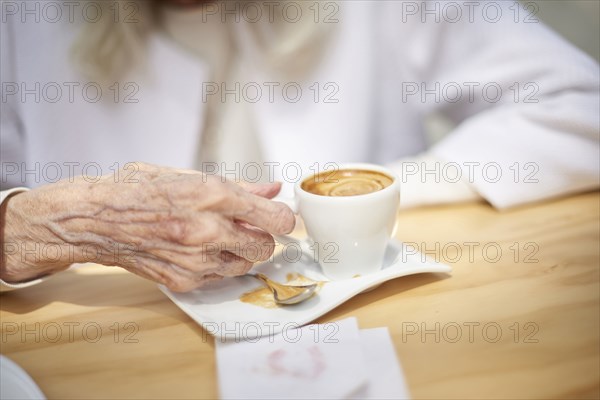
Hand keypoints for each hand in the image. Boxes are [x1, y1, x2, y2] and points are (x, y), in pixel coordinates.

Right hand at [0, 163, 294, 290]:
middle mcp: (207, 230)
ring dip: (243, 252)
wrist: (94, 220)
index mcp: (211, 194)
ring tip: (221, 236)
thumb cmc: (136, 190)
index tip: (280, 216)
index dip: (284, 217)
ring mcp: (195, 260)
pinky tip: (200, 250)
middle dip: (264, 237)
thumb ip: (237, 185)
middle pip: (266, 246)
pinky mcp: (184, 280)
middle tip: (249, 226)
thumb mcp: (186, 174)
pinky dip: (220, 265)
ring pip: (247, 265)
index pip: (274, 217)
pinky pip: (221, 277)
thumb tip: (272, 188)